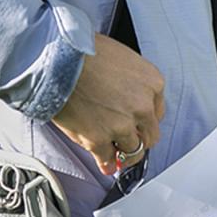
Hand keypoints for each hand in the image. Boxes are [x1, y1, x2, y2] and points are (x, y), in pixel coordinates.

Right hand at [50, 32, 163, 174]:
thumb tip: (128, 97)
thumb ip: (132, 81)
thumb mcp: (124, 58)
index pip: (157, 112)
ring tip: (116, 154)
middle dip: (139, 138)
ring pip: (133, 150)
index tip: (137, 123)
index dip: (145, 119)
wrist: (59, 59)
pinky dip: (107, 164)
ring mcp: (122, 125)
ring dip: (124, 153)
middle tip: (129, 141)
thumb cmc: (85, 52)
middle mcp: (143, 106)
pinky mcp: (99, 139)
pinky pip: (108, 160)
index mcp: (153, 83)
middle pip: (150, 134)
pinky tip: (105, 164)